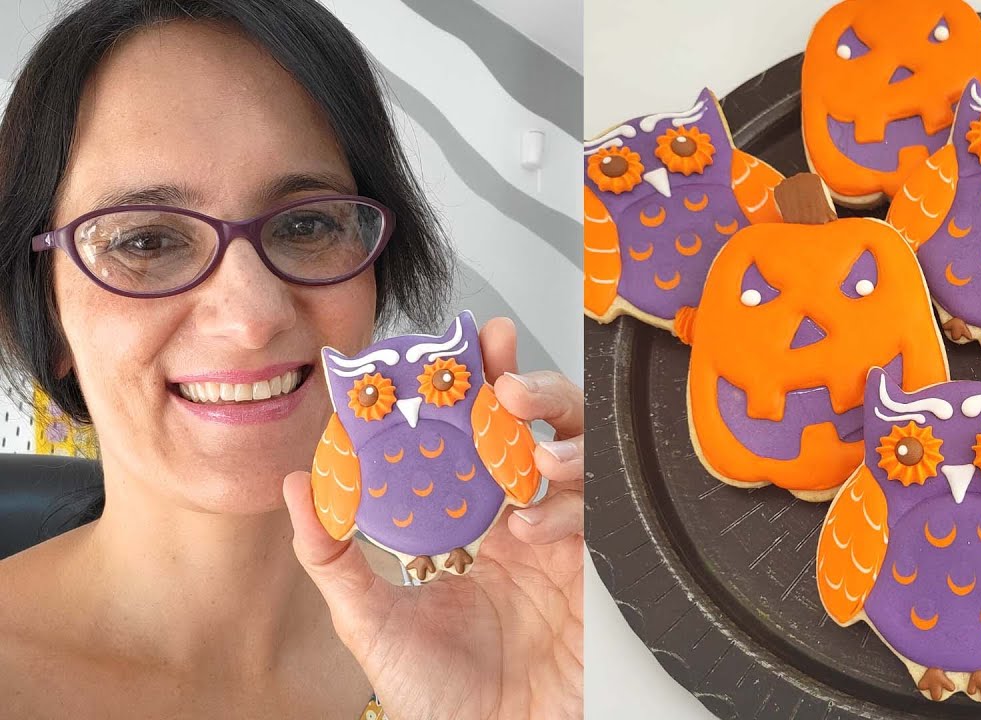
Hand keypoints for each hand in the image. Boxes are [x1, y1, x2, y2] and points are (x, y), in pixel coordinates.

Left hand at [283, 317, 583, 718]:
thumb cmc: (437, 695)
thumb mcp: (368, 622)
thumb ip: (333, 556)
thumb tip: (299, 484)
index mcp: (471, 520)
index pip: (478, 435)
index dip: (475, 385)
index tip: (462, 343)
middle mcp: (522, 520)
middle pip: (541, 429)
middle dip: (531, 386)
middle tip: (505, 372)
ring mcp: (563, 543)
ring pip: (580, 457)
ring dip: (559, 434)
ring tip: (529, 440)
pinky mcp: (595, 573)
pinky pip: (595, 517)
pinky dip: (569, 506)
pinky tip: (530, 522)